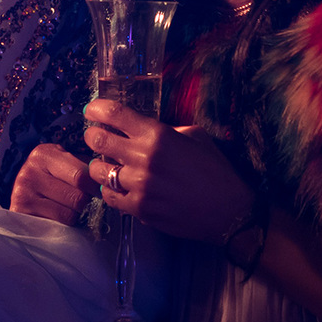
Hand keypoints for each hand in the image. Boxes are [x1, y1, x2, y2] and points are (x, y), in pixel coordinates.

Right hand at [10, 143, 98, 223]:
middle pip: (76, 197)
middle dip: (84, 201)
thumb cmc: (50, 176)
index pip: (81, 175)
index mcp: (44, 154)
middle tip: (82, 199)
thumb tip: (111, 174)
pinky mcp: (22, 213)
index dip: (95, 186)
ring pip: (69, 214)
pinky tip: (58, 215)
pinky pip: (57, 225)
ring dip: (74, 214)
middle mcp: (30, 172)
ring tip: (67, 206)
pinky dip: (63, 224)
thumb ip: (84, 166)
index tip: (99, 190)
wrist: (22, 192)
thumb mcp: (64, 162)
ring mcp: (23, 194)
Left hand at [84, 99, 254, 244]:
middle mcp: (144, 158)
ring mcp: (140, 186)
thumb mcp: (195, 136)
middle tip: (95, 137)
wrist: (230, 212)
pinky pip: (110, 197)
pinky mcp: (140, 210)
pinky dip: (110, 190)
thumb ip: (166, 129)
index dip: (97, 109)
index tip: (91, 111)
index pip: (115, 114)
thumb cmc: (216, 171)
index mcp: (157, 135)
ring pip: (98, 171)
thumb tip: (142, 128)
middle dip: (92, 136)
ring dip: (99, 166)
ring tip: (107, 166)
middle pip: (98, 140)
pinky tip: (117, 187)